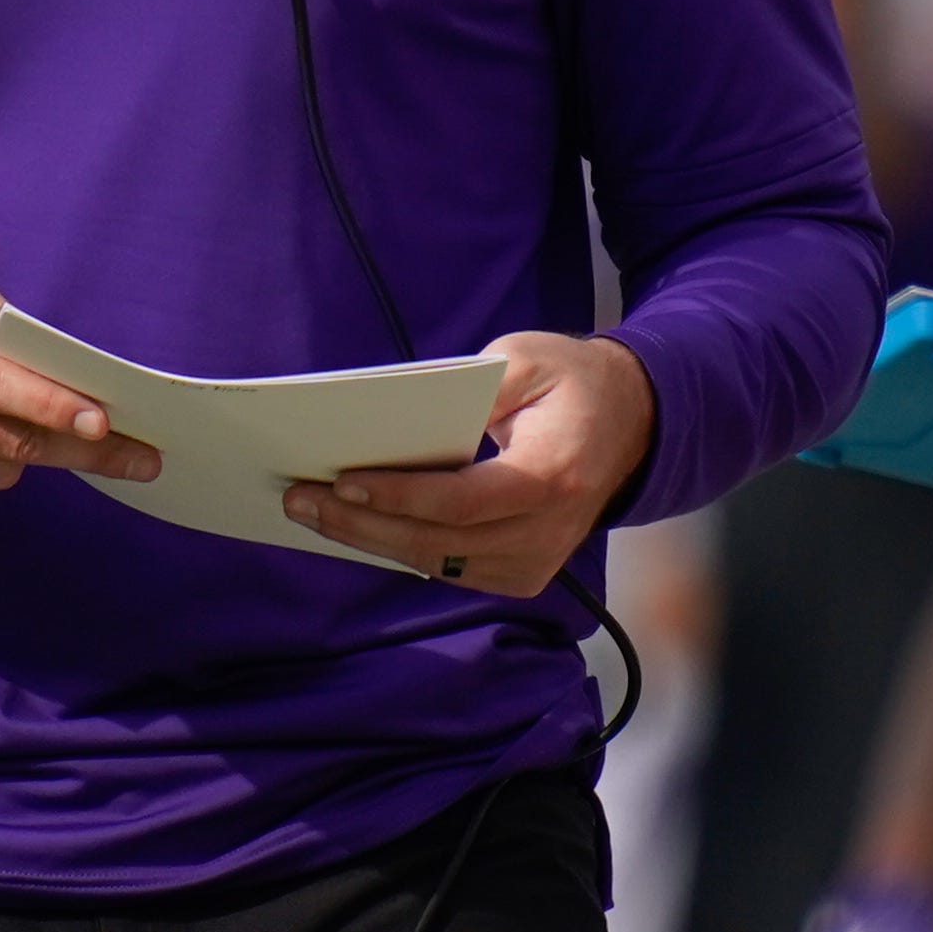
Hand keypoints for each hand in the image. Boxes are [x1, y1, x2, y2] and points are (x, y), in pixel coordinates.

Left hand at [278, 333, 653, 594]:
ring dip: (371, 540)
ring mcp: (539, 560)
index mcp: (552, 475)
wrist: (634, 424)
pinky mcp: (526, 572)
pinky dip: (401, 550)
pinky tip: (356, 527)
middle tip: (298, 499)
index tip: (342, 478)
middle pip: (439, 542)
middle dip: (361, 522)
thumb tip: (400, 423)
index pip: (463, 501)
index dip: (399, 495)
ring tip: (312, 512)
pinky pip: (451, 569)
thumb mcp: (526, 359)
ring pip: (438, 564)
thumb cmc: (571, 382)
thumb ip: (472, 389)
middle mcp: (550, 530)